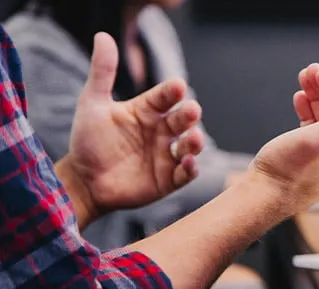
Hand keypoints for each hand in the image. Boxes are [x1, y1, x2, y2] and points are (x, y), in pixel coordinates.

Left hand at [59, 32, 204, 224]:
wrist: (83, 181)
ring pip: (190, 145)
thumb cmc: (88, 141)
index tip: (177, 86)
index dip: (172, 91)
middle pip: (183, 119)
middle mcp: (161, 131)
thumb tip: (103, 36)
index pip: (165, 97)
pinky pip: (185, 173)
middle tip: (191, 111)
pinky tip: (188, 163)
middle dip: (190, 114)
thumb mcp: (92, 104)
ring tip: (193, 139)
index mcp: (147, 111)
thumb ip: (102, 73)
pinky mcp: (168, 179)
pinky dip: (191, 168)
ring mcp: (166, 155)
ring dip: (195, 142)